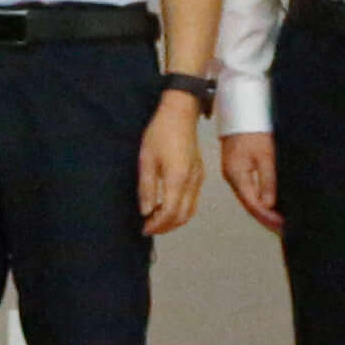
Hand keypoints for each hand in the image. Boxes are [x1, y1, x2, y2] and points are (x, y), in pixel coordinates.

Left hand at [138, 95, 204, 235]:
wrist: (180, 115)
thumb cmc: (160, 133)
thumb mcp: (146, 160)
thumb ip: (147, 188)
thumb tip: (146, 211)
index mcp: (178, 178)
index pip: (170, 213)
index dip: (158, 225)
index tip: (144, 228)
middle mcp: (192, 182)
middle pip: (183, 216)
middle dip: (166, 226)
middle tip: (149, 228)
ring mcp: (198, 179)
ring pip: (191, 210)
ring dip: (175, 220)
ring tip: (157, 221)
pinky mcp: (199, 175)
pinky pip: (193, 200)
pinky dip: (182, 210)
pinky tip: (168, 207)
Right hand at [221, 132, 280, 231]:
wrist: (241, 110)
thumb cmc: (252, 128)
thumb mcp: (265, 155)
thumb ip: (267, 181)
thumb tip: (268, 204)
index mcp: (236, 174)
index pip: (252, 204)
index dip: (268, 218)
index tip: (283, 226)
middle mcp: (233, 176)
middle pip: (249, 205)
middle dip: (266, 219)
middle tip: (283, 231)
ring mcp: (234, 173)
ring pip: (249, 199)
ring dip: (264, 212)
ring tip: (279, 222)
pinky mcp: (238, 168)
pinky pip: (249, 190)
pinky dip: (260, 200)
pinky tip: (270, 205)